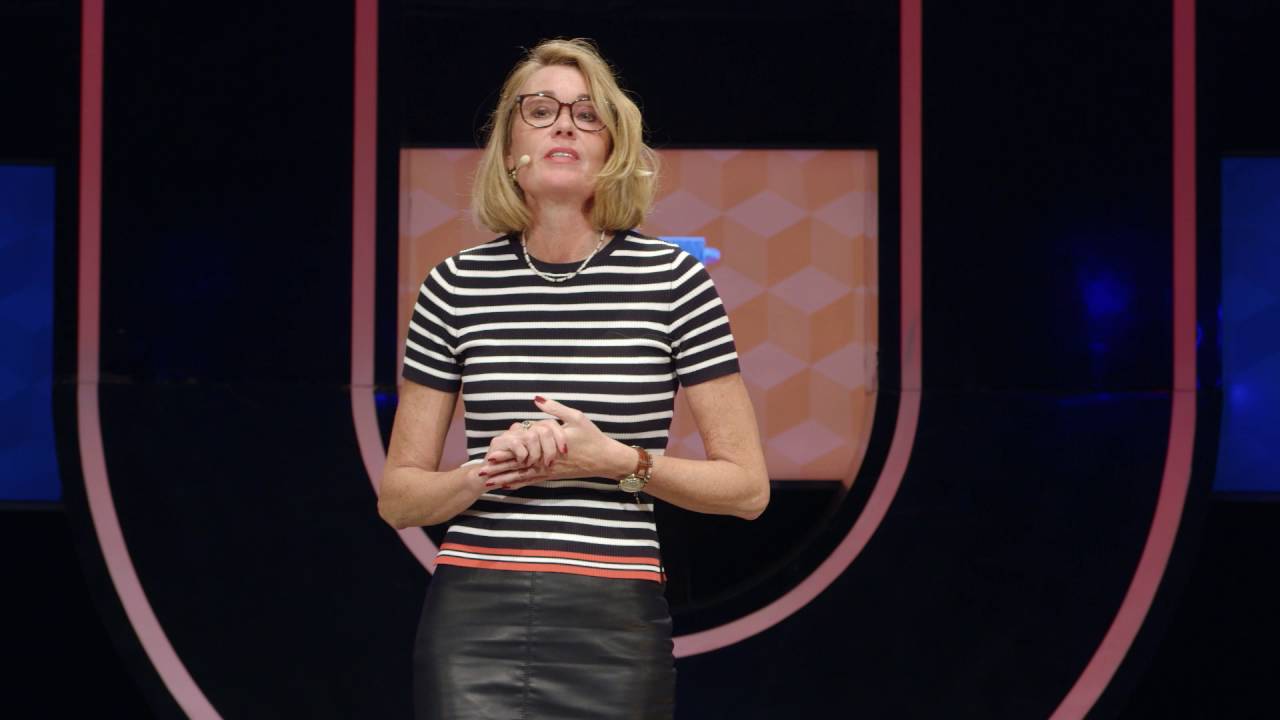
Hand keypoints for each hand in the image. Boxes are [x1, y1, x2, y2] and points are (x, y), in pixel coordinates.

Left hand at [480, 395, 629, 490]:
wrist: (605, 459)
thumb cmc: (591, 437)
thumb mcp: (575, 417)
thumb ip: (555, 409)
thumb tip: (536, 399)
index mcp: (549, 448)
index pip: (522, 453)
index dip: (505, 455)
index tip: (489, 457)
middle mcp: (546, 463)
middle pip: (518, 467)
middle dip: (498, 471)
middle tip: (480, 474)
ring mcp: (549, 471)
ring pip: (523, 476)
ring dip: (505, 479)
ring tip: (488, 484)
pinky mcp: (553, 475)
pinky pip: (533, 481)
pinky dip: (519, 483)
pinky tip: (508, 486)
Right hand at [481, 414, 566, 473]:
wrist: (490, 477)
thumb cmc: (517, 470)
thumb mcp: (538, 462)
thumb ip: (550, 452)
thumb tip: (568, 451)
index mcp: (533, 430)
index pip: (551, 424)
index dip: (560, 437)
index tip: (564, 451)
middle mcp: (523, 429)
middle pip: (543, 429)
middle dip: (549, 448)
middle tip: (548, 462)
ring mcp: (511, 434)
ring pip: (531, 436)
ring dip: (534, 454)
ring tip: (531, 464)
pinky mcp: (499, 442)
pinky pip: (517, 443)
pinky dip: (522, 456)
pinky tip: (521, 463)